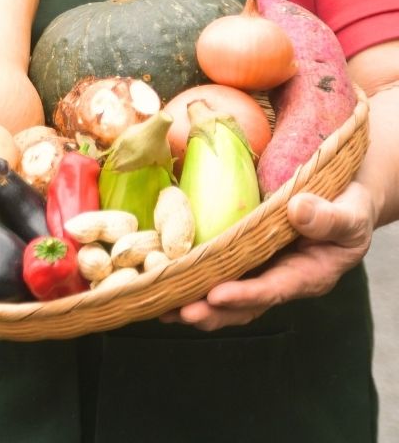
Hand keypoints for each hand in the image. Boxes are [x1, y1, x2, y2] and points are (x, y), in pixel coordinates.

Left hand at [161, 181, 375, 330]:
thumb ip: (329, 217)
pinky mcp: (242, 254)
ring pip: (225, 293)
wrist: (340, 197)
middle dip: (210, 310)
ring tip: (160, 304)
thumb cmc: (348, 208)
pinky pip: (216, 268)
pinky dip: (190, 276)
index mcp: (308, 274)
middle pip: (243, 302)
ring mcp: (259, 269)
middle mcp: (279, 278)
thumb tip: (298, 210)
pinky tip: (162, 276)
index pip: (274, 289)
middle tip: (178, 312)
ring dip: (193, 300)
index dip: (246, 295)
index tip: (217, 295)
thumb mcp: (349, 213)